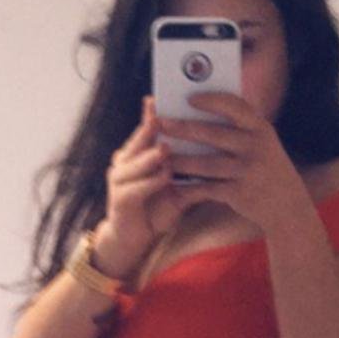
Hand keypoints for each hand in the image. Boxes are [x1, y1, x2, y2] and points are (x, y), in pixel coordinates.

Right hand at [102, 95, 200, 264]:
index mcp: (136, 155)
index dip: (153, 113)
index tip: (166, 98)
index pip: (146, 129)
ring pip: (135, 163)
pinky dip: (150, 182)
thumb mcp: (176, 187)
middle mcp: (123, 163)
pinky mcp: (119, 201)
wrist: (135, 240)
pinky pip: (135, 188)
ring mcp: (118, 181)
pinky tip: (164, 177)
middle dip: (151, 128)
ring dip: (151, 157)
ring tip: (166, 150)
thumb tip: (219, 154)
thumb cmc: (156, 209)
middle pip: (138, 141)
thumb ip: (190, 171)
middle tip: (166, 116)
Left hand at [157, 91, 306, 232]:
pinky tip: (174, 186)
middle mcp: (255, 146)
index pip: (234, 106)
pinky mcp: (239, 193)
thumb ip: (240, 128)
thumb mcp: (262, 143)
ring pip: (205, 164)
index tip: (189, 98)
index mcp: (260, 128)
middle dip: (183, 128)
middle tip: (161, 123)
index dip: (211, 100)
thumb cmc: (266, 168)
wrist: (287, 205)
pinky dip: (189, 188)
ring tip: (161, 156)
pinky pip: (207, 188)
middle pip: (212, 134)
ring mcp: (247, 170)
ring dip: (180, 160)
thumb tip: (202, 110)